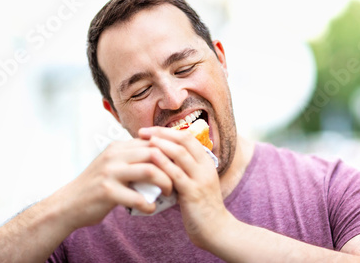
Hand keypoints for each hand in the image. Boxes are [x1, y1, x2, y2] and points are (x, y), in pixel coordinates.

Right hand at [55, 139, 172, 230]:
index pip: (151, 142)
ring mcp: (110, 172)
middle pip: (154, 152)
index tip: (180, 164)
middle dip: (171, 166)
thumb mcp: (112, 165)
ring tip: (169, 192)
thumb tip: (160, 157)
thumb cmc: (96, 186)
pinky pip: (137, 197)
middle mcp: (114, 155)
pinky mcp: (107, 191)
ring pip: (150, 170)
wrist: (68, 204)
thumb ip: (132, 159)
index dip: (169, 152)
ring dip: (165, 183)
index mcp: (118, 147)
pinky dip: (149, 205)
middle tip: (179, 179)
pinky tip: (151, 209)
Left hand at [138, 127, 231, 248]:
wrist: (217, 230)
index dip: (167, 131)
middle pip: (184, 140)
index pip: (187, 137)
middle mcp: (205, 167)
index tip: (150, 130)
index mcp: (206, 162)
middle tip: (142, 131)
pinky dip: (163, 163)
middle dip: (161, 133)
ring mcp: (200, 179)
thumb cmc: (201, 207)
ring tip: (145, 139)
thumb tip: (162, 157)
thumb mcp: (195, 182)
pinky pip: (177, 174)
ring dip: (161, 144)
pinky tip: (151, 157)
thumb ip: (184, 169)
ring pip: (180, 153)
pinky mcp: (193, 193)